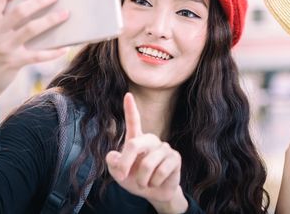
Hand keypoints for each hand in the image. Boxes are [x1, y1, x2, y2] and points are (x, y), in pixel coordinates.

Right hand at [0, 0, 68, 128]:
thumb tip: (27, 7)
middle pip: (20, 11)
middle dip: (40, 1)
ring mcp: (4, 48)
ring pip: (32, 28)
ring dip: (51, 20)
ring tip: (65, 14)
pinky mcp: (14, 62)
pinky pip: (39, 55)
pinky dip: (54, 52)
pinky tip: (65, 48)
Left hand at [106, 93, 187, 213]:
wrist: (155, 194)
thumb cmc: (136, 180)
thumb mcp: (119, 174)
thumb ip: (113, 163)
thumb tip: (114, 155)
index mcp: (137, 140)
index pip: (134, 121)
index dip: (130, 109)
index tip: (127, 94)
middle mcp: (151, 140)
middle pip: (134, 144)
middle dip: (125, 163)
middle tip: (121, 177)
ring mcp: (164, 147)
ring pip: (148, 164)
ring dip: (142, 180)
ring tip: (144, 183)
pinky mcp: (175, 158)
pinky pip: (161, 172)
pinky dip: (154, 182)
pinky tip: (157, 182)